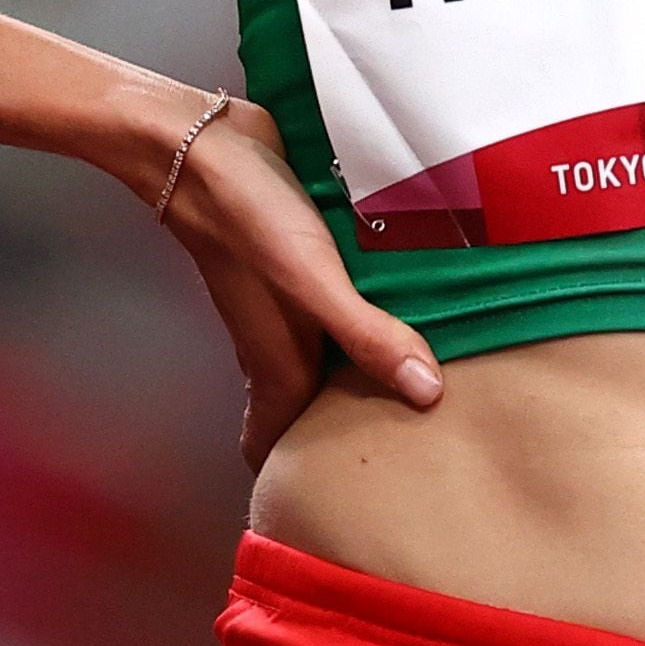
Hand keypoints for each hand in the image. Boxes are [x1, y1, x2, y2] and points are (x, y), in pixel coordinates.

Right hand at [153, 95, 445, 469]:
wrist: (201, 142)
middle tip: (423, 441)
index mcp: (279, 362)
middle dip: (357, 423)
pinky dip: (376, 307)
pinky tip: (424, 295)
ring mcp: (295, 298)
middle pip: (317, 400)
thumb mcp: (312, 282)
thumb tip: (426, 395)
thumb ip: (366, 336)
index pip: (282, 442)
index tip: (355, 503)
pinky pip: (345, 297)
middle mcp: (285, 338)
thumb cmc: (248, 218)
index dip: (307, 475)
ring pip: (334, 348)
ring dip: (374, 360)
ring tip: (443, 376)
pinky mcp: (309, 256)